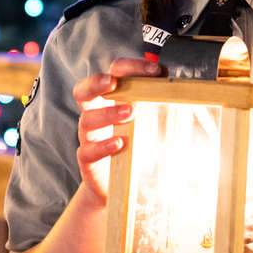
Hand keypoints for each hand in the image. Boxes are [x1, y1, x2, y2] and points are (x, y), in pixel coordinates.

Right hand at [72, 57, 163, 201]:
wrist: (119, 185)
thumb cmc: (134, 146)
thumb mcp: (146, 121)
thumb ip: (154, 100)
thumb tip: (169, 78)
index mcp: (109, 99)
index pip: (113, 73)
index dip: (130, 67)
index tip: (154, 69)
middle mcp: (95, 114)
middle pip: (83, 91)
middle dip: (96, 82)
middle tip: (113, 82)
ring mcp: (90, 137)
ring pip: (87, 120)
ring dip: (108, 114)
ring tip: (129, 113)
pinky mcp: (88, 161)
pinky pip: (88, 151)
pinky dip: (103, 146)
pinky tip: (119, 143)